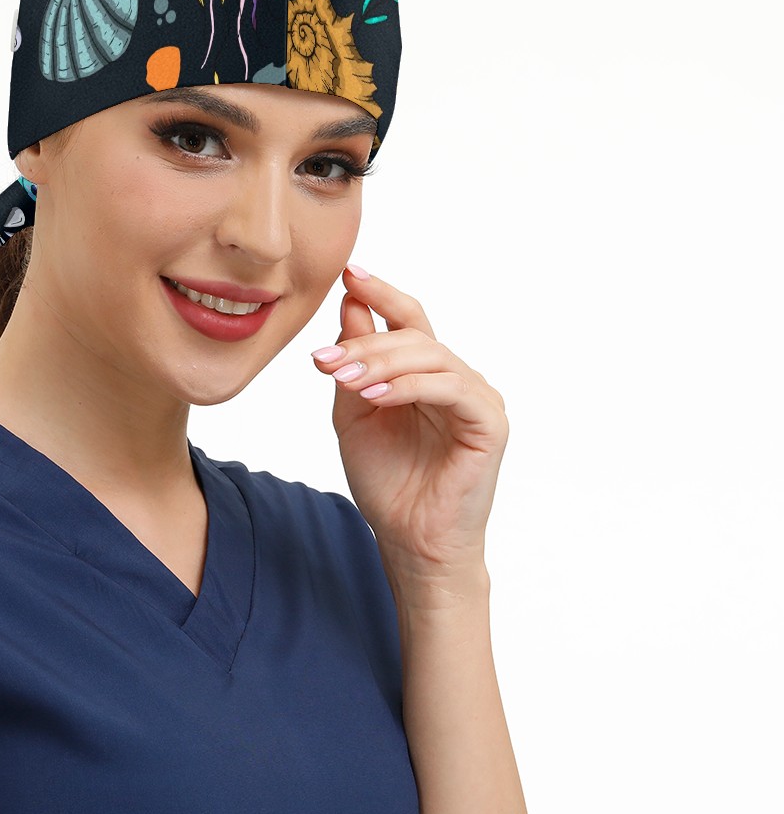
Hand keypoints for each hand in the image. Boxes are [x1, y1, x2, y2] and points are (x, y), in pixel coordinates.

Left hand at [310, 265, 508, 589]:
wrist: (410, 541)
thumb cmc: (387, 481)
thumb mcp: (355, 412)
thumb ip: (354, 363)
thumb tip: (349, 305)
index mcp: (425, 374)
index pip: (407, 318)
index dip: (380, 291)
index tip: (348, 272)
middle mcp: (455, 378)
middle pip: (413, 335)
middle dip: (364, 341)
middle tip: (324, 359)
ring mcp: (476, 398)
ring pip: (429, 356)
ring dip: (381, 362)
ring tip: (343, 378)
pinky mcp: (489, 423)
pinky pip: (449, 389)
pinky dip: (409, 387)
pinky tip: (375, 396)